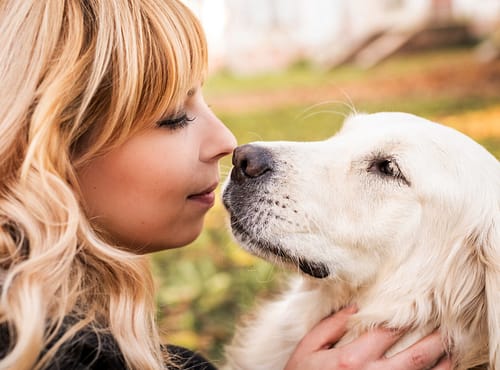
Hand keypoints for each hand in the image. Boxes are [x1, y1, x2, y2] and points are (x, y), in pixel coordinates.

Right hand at [284, 306, 450, 369]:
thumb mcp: (307, 349)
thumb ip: (329, 326)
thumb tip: (354, 307)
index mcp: (350, 358)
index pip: (386, 332)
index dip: (405, 318)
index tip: (418, 307)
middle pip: (414, 357)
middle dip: (435, 341)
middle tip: (449, 328)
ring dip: (441, 364)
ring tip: (452, 350)